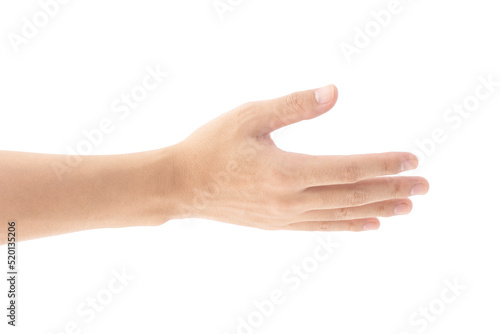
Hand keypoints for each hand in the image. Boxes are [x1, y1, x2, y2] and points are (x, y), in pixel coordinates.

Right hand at [169, 85, 428, 230]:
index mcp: (286, 171)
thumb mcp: (250, 115)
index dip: (383, 165)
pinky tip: (368, 224)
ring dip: (377, 209)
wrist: (181, 185)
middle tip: (423, 187)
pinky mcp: (278, 223)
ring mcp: (285, 216)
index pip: (349, 169)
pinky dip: (349, 224)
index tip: (411, 160)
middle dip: (392, 190)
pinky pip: (322, 226)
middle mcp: (291, 199)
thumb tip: (334, 92)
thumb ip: (294, 105)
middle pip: (353, 195)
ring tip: (406, 208)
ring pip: (342, 214)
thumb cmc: (211, 146)